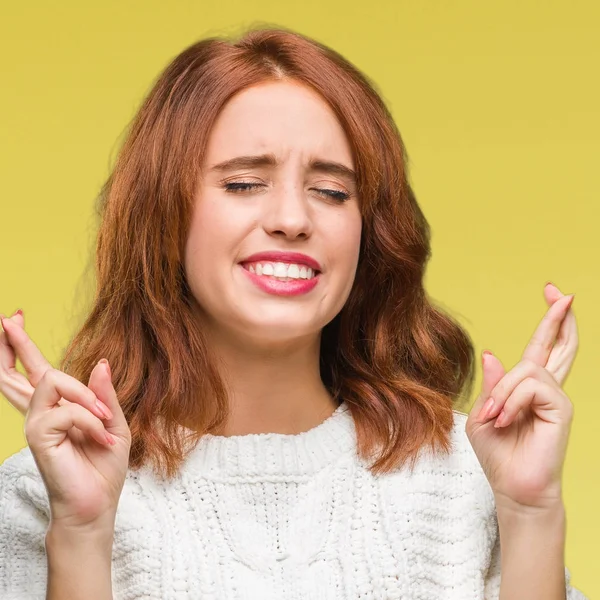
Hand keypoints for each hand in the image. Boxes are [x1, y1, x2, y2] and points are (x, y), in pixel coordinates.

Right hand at [0, 313, 130, 530]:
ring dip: (85, 396)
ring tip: (103, 422)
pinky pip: (68, 410)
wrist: (97, 504)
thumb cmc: (103, 467)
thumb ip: (103, 395)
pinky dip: (91, 420)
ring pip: (53, 380)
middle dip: (14, 344)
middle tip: (7, 319)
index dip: (22, 347)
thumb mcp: (113, 423)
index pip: (35, 372)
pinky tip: (100, 437)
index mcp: (59, 408)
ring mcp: (37, 424)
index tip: (13, 318)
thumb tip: (100, 363)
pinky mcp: (38, 436)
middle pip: (18, 372)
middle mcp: (42, 413)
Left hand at [465, 282, 577, 512]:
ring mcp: (557, 397)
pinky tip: (506, 420)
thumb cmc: (498, 453)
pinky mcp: (562, 408)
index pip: (543, 347)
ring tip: (496, 417)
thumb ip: (492, 385)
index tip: (554, 293)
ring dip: (503, 392)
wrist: (512, 486)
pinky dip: (511, 401)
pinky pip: (531, 386)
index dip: (550, 322)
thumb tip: (493, 353)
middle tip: (561, 292)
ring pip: (528, 369)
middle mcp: (547, 388)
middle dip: (558, 317)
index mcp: (528, 388)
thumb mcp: (483, 413)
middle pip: (559, 345)